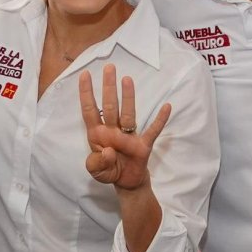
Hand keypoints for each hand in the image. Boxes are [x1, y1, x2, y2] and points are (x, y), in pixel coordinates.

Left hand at [79, 65, 171, 191]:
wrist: (126, 183)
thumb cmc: (109, 171)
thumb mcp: (96, 172)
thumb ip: (97, 163)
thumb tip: (108, 151)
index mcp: (98, 134)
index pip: (90, 110)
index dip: (86, 93)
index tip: (85, 75)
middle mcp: (112, 131)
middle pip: (110, 106)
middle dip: (108, 88)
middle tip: (109, 68)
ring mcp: (129, 136)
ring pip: (128, 113)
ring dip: (128, 97)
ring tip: (127, 79)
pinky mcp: (143, 145)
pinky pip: (152, 130)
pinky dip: (160, 120)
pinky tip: (167, 106)